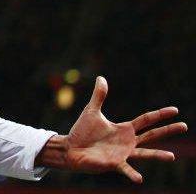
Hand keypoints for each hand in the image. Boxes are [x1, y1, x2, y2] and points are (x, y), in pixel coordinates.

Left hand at [40, 76, 186, 182]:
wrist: (71, 148)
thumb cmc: (82, 131)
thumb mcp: (92, 111)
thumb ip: (99, 95)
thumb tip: (101, 77)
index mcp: (125, 129)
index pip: (147, 120)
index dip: (160, 114)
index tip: (175, 110)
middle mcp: (128, 142)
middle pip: (152, 135)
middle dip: (168, 130)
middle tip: (185, 126)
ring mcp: (123, 153)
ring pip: (145, 154)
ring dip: (158, 155)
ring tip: (172, 156)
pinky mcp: (114, 163)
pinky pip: (126, 169)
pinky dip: (132, 173)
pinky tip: (140, 178)